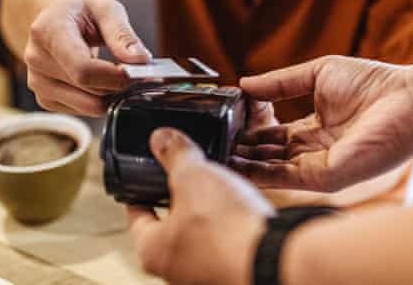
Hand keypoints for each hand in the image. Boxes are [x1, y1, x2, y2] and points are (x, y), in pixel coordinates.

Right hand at [23, 0, 150, 115]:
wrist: (55, 18)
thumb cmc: (81, 10)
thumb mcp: (105, 9)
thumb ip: (122, 35)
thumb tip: (141, 61)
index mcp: (47, 31)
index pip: (82, 69)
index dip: (115, 76)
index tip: (138, 72)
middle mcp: (36, 59)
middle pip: (88, 90)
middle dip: (118, 84)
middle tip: (135, 71)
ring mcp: (37, 82)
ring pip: (88, 106)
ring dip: (110, 94)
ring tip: (116, 73)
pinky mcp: (45, 99)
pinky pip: (83, 111)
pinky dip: (99, 100)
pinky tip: (100, 81)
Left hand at [128, 128, 273, 284]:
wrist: (274, 256)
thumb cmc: (225, 228)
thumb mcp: (193, 175)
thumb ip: (174, 156)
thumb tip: (161, 140)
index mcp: (153, 250)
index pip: (138, 217)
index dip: (140, 194)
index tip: (141, 183)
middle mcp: (176, 271)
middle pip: (169, 228)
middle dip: (179, 203)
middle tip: (185, 180)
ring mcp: (206, 275)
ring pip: (200, 238)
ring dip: (208, 216)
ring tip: (217, 192)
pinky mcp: (234, 273)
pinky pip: (227, 245)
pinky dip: (230, 229)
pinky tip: (240, 212)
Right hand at [232, 56, 412, 191]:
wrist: (410, 97)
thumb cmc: (375, 83)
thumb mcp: (316, 74)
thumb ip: (279, 82)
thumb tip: (243, 84)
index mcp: (314, 128)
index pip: (273, 135)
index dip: (250, 128)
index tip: (228, 118)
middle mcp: (315, 151)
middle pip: (268, 155)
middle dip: (241, 148)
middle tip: (213, 139)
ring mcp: (320, 165)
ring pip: (272, 169)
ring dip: (245, 162)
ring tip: (217, 152)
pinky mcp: (327, 176)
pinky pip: (286, 177)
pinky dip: (259, 171)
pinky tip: (238, 162)